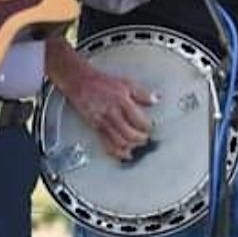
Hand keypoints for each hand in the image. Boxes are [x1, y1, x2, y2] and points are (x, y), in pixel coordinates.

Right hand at [44, 37, 154, 160]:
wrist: (81, 82)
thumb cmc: (102, 82)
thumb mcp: (127, 83)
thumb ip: (143, 93)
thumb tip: (156, 99)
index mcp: (122, 102)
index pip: (139, 121)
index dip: (148, 127)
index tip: (151, 127)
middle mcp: (112, 113)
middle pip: (129, 134)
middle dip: (140, 139)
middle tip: (146, 139)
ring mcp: (103, 122)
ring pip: (118, 141)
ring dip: (130, 147)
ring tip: (137, 146)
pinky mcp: (96, 127)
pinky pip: (106, 143)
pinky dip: (116, 152)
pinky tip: (123, 154)